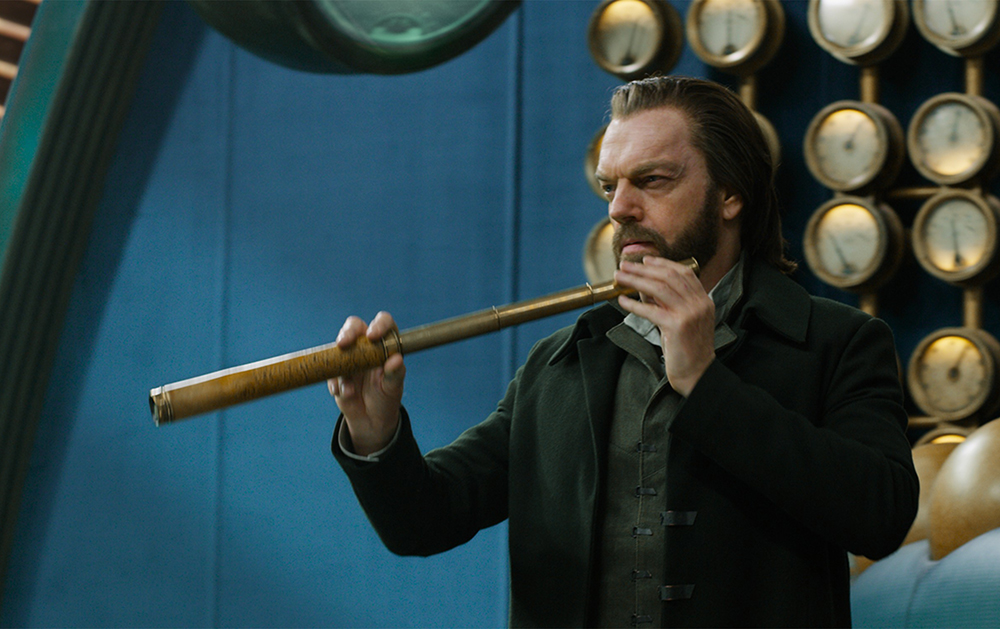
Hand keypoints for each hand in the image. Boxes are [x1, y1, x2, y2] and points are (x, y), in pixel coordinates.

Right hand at [328, 311, 404, 455]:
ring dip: (341, 368)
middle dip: (347, 332)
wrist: (371, 420)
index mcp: (385, 345)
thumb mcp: (393, 388)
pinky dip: (335, 383)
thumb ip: (395, 374)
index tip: (372, 336)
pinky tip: (345, 394)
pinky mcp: (335, 371)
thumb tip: (396, 359)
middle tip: (344, 344)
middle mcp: (366, 346)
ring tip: (349, 390)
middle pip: (354, 326)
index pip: (384, 323)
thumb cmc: (386, 398)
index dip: (379, 324)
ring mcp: (349, 357)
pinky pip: (330, 371)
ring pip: (338, 347)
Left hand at [615, 256, 715, 395]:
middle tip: (625, 265)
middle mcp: (699, 304)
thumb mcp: (684, 321)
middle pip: (668, 277)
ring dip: (636, 280)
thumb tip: (644, 289)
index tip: (645, 260)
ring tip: (619, 277)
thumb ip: (670, 303)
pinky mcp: (677, 326)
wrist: (698, 374)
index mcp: (704, 300)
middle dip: (643, 269)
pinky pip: (651, 310)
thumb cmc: (688, 350)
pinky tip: (622, 301)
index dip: (663, 263)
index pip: (683, 273)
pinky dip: (634, 304)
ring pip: (658, 288)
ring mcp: (689, 314)